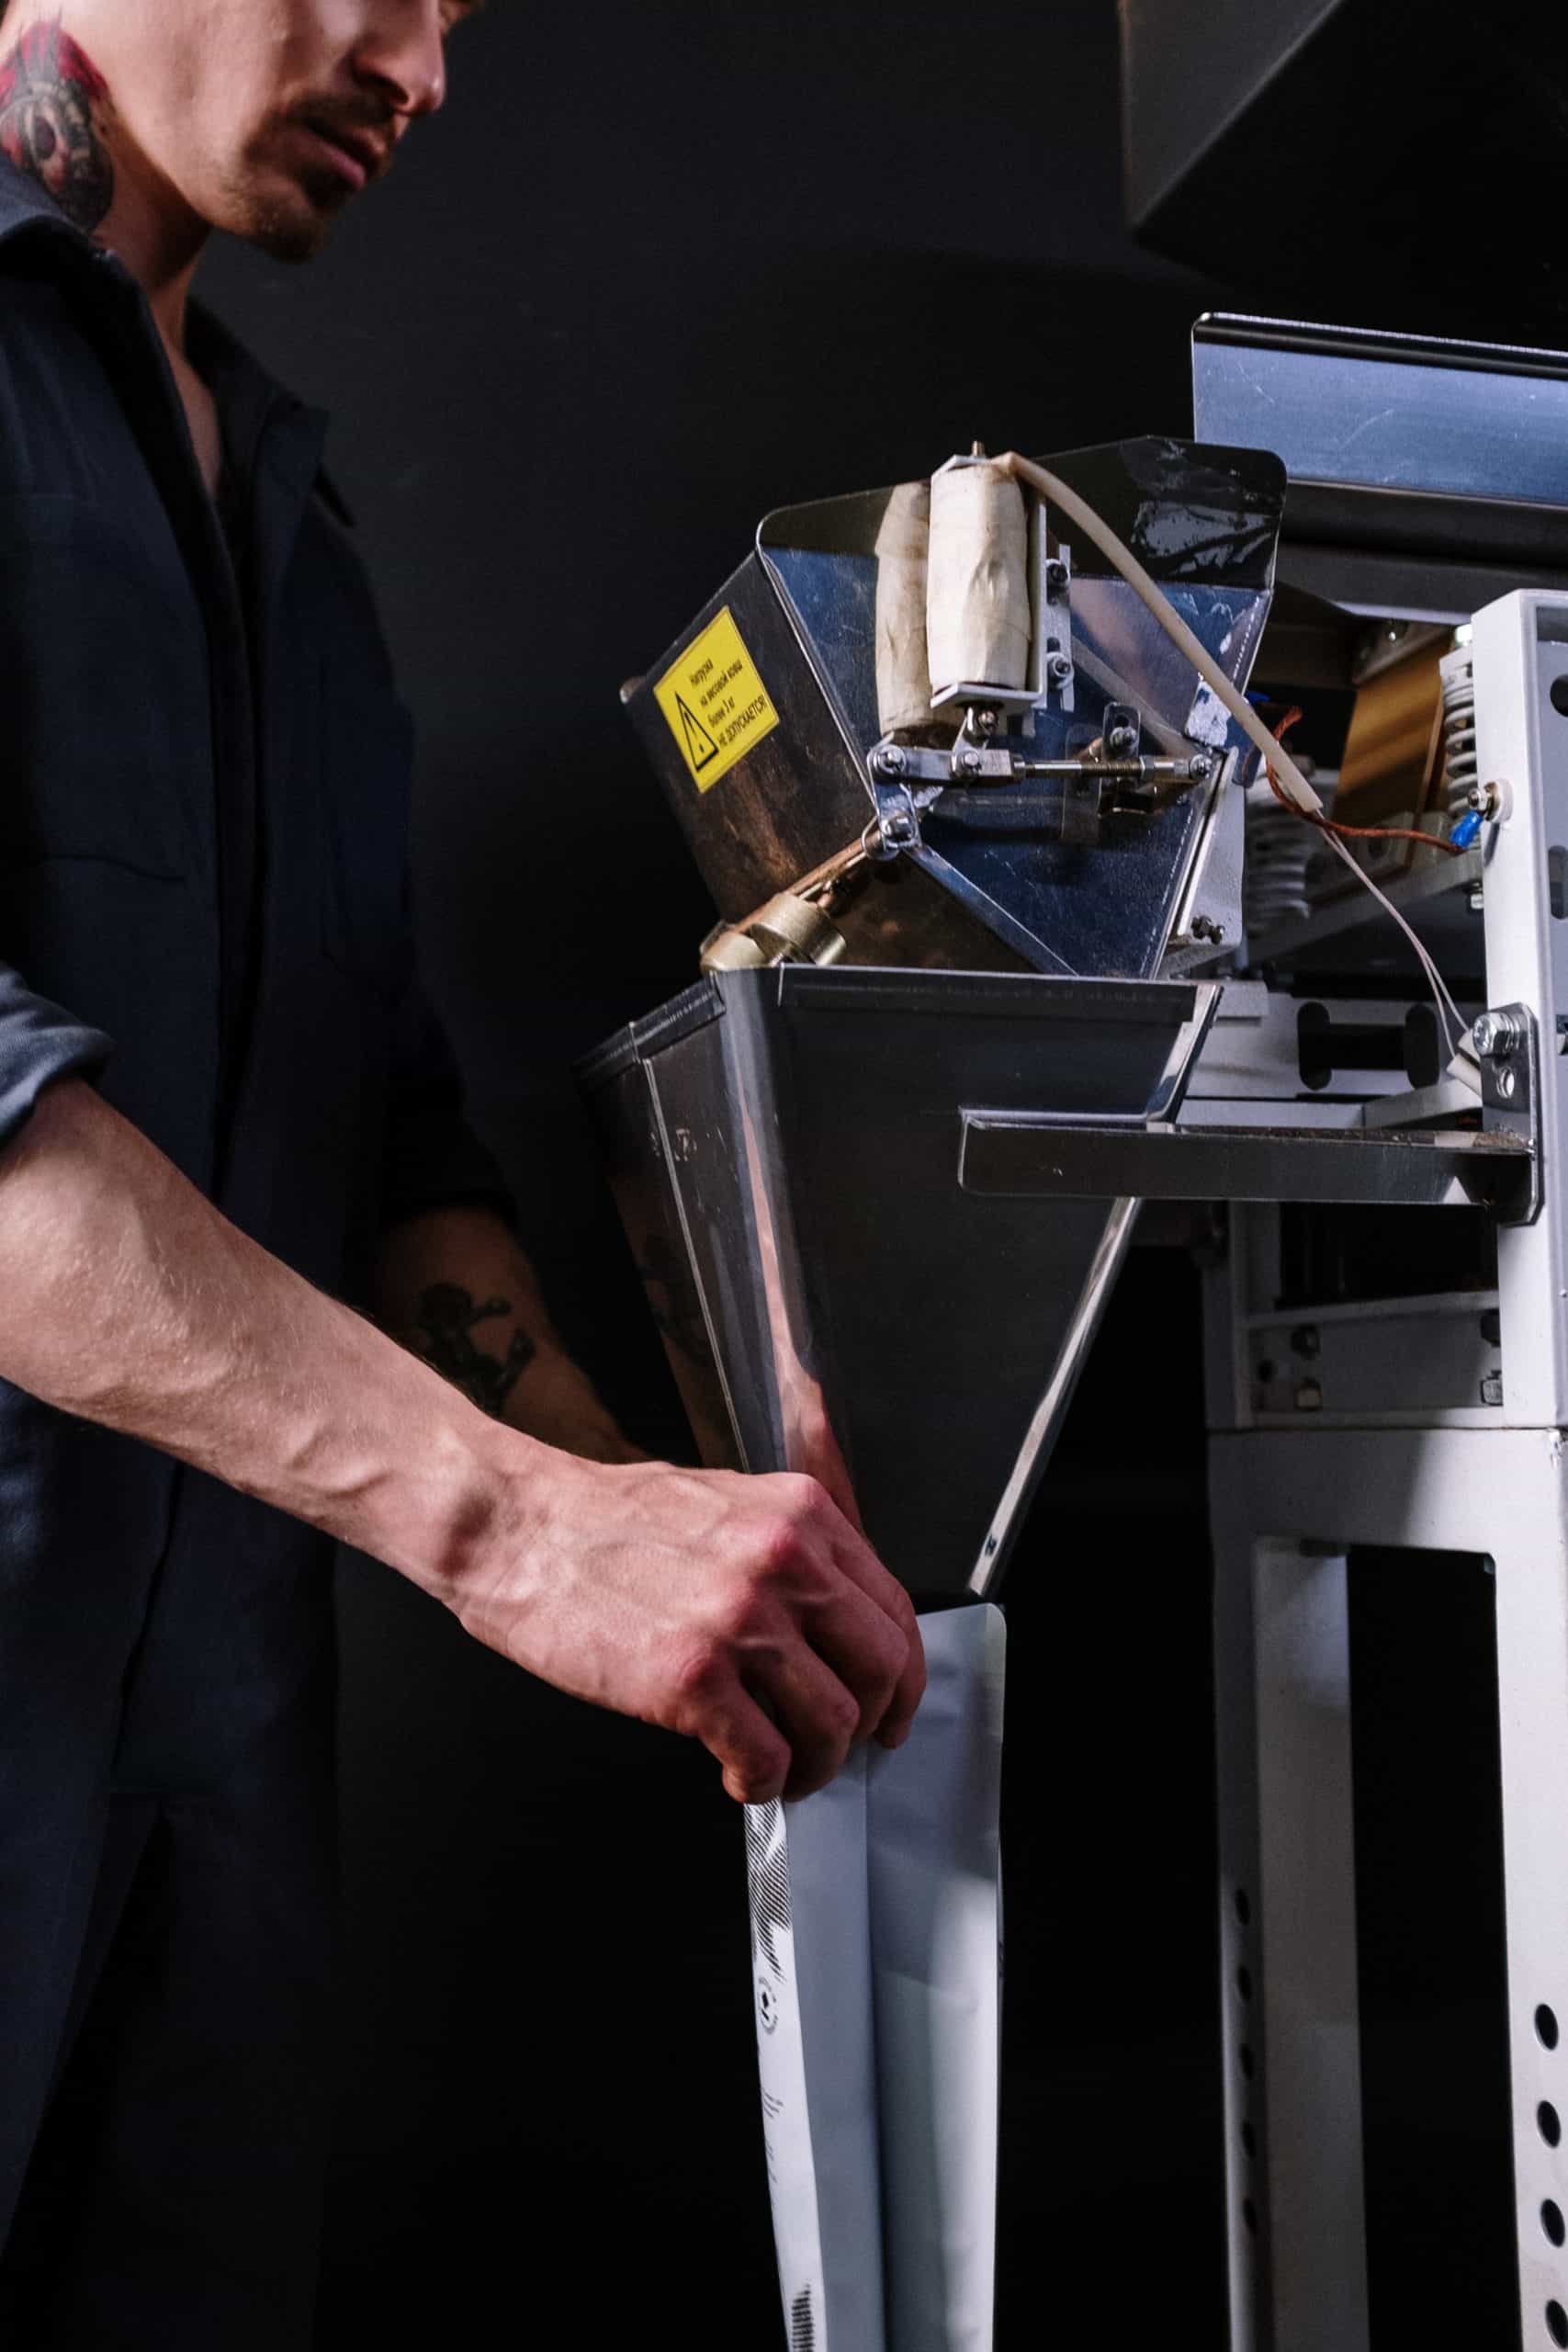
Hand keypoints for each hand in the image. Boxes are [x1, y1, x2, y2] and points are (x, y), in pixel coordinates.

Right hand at [447, 1453, 925, 1803]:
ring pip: (832, 1723)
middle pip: (880, 1670)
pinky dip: (761, 1783)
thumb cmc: (607, 1521)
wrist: (518, 1529)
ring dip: (814, 1766)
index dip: (901, 1676)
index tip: (889, 1710)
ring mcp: (740, 1620)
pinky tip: (738, 1778)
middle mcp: (785, 1561)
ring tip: (781, 1771)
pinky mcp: (691, 1677)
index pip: (893, 1609)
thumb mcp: (725, 1503)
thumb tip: (834, 1623)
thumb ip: (790, 1550)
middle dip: (868, 1726)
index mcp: (800, 1515)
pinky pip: (764, 1758)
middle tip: (839, 1750)